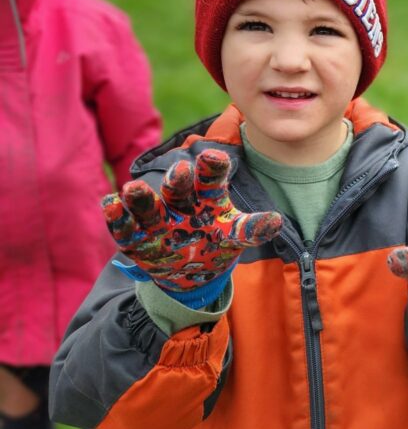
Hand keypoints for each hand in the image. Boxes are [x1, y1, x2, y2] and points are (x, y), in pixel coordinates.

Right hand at [103, 149, 282, 297]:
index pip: (211, 178)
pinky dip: (116, 217)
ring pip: (147, 204)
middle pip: (178, 187)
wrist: (190, 271)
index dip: (212, 168)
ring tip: (133, 189)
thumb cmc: (216, 242)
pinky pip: (124, 226)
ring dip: (140, 197)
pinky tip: (109, 204)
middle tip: (182, 170)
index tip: (215, 157)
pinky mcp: (134, 238)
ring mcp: (155, 219)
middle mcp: (180, 202)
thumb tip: (277, 221)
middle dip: (178, 179)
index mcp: (207, 196)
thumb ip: (253, 228)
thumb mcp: (235, 234)